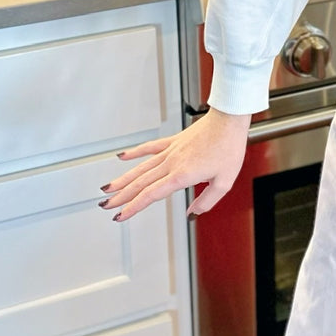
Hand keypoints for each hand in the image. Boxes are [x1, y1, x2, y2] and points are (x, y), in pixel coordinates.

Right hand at [99, 108, 250, 220]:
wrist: (229, 119)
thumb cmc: (229, 147)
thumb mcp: (224, 182)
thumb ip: (207, 201)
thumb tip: (193, 213)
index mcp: (182, 175)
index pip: (151, 194)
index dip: (134, 207)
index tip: (121, 216)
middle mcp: (172, 162)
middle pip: (141, 182)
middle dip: (121, 196)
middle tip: (106, 205)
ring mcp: (171, 150)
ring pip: (141, 167)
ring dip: (123, 179)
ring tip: (108, 188)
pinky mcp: (174, 141)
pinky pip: (150, 147)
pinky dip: (135, 153)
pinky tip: (123, 157)